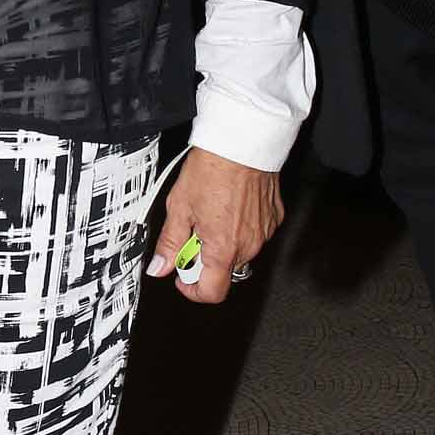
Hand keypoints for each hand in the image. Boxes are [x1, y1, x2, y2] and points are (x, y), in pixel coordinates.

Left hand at [145, 146, 283, 305]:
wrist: (242, 142)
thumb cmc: (213, 168)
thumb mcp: (179, 207)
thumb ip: (170, 243)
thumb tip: (160, 267)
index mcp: (223, 248)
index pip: (212, 292)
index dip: (192, 290)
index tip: (183, 277)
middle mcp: (248, 245)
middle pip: (225, 271)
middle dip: (206, 259)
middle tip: (194, 232)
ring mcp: (264, 232)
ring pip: (240, 252)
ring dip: (224, 243)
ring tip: (212, 213)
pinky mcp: (274, 218)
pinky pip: (255, 234)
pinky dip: (240, 228)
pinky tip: (230, 206)